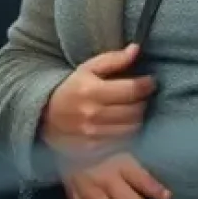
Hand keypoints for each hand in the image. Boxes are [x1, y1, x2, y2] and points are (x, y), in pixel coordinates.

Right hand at [40, 45, 155, 154]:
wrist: (46, 118)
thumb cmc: (72, 88)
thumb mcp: (88, 68)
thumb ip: (113, 59)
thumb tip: (136, 49)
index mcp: (92, 91)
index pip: (132, 90)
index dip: (147, 85)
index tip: (150, 81)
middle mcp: (94, 115)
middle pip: (135, 111)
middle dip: (144, 101)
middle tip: (143, 95)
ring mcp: (94, 135)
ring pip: (132, 128)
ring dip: (138, 117)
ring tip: (135, 108)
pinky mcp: (95, 149)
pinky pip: (123, 141)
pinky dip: (128, 131)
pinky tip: (125, 122)